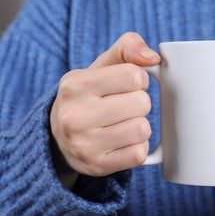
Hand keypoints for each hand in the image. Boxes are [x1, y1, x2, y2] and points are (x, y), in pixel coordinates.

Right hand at [50, 32, 160, 187]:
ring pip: (142, 129)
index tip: (129, 85)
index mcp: (75, 85)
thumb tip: (153, 58)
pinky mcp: (97, 166)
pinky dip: (138, 147)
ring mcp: (85, 145)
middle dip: (140, 103)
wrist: (59, 138)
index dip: (139, 79)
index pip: (134, 75)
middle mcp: (75, 116)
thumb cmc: (88, 96)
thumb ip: (127, 48)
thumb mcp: (100, 67)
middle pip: (142, 103)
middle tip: (125, 107)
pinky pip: (139, 154)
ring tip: (123, 124)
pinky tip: (123, 142)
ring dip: (140, 125)